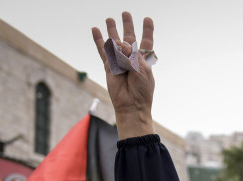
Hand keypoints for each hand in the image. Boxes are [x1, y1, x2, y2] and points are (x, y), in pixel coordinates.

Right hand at [92, 11, 154, 138]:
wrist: (132, 104)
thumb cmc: (141, 89)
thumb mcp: (142, 69)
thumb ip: (131, 54)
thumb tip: (118, 44)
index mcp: (144, 59)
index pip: (146, 41)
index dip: (147, 29)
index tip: (147, 19)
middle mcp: (132, 58)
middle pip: (129, 37)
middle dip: (127, 25)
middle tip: (125, 13)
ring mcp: (119, 61)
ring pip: (115, 41)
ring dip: (113, 30)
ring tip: (110, 18)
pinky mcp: (109, 65)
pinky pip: (102, 50)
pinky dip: (99, 39)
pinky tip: (96, 30)